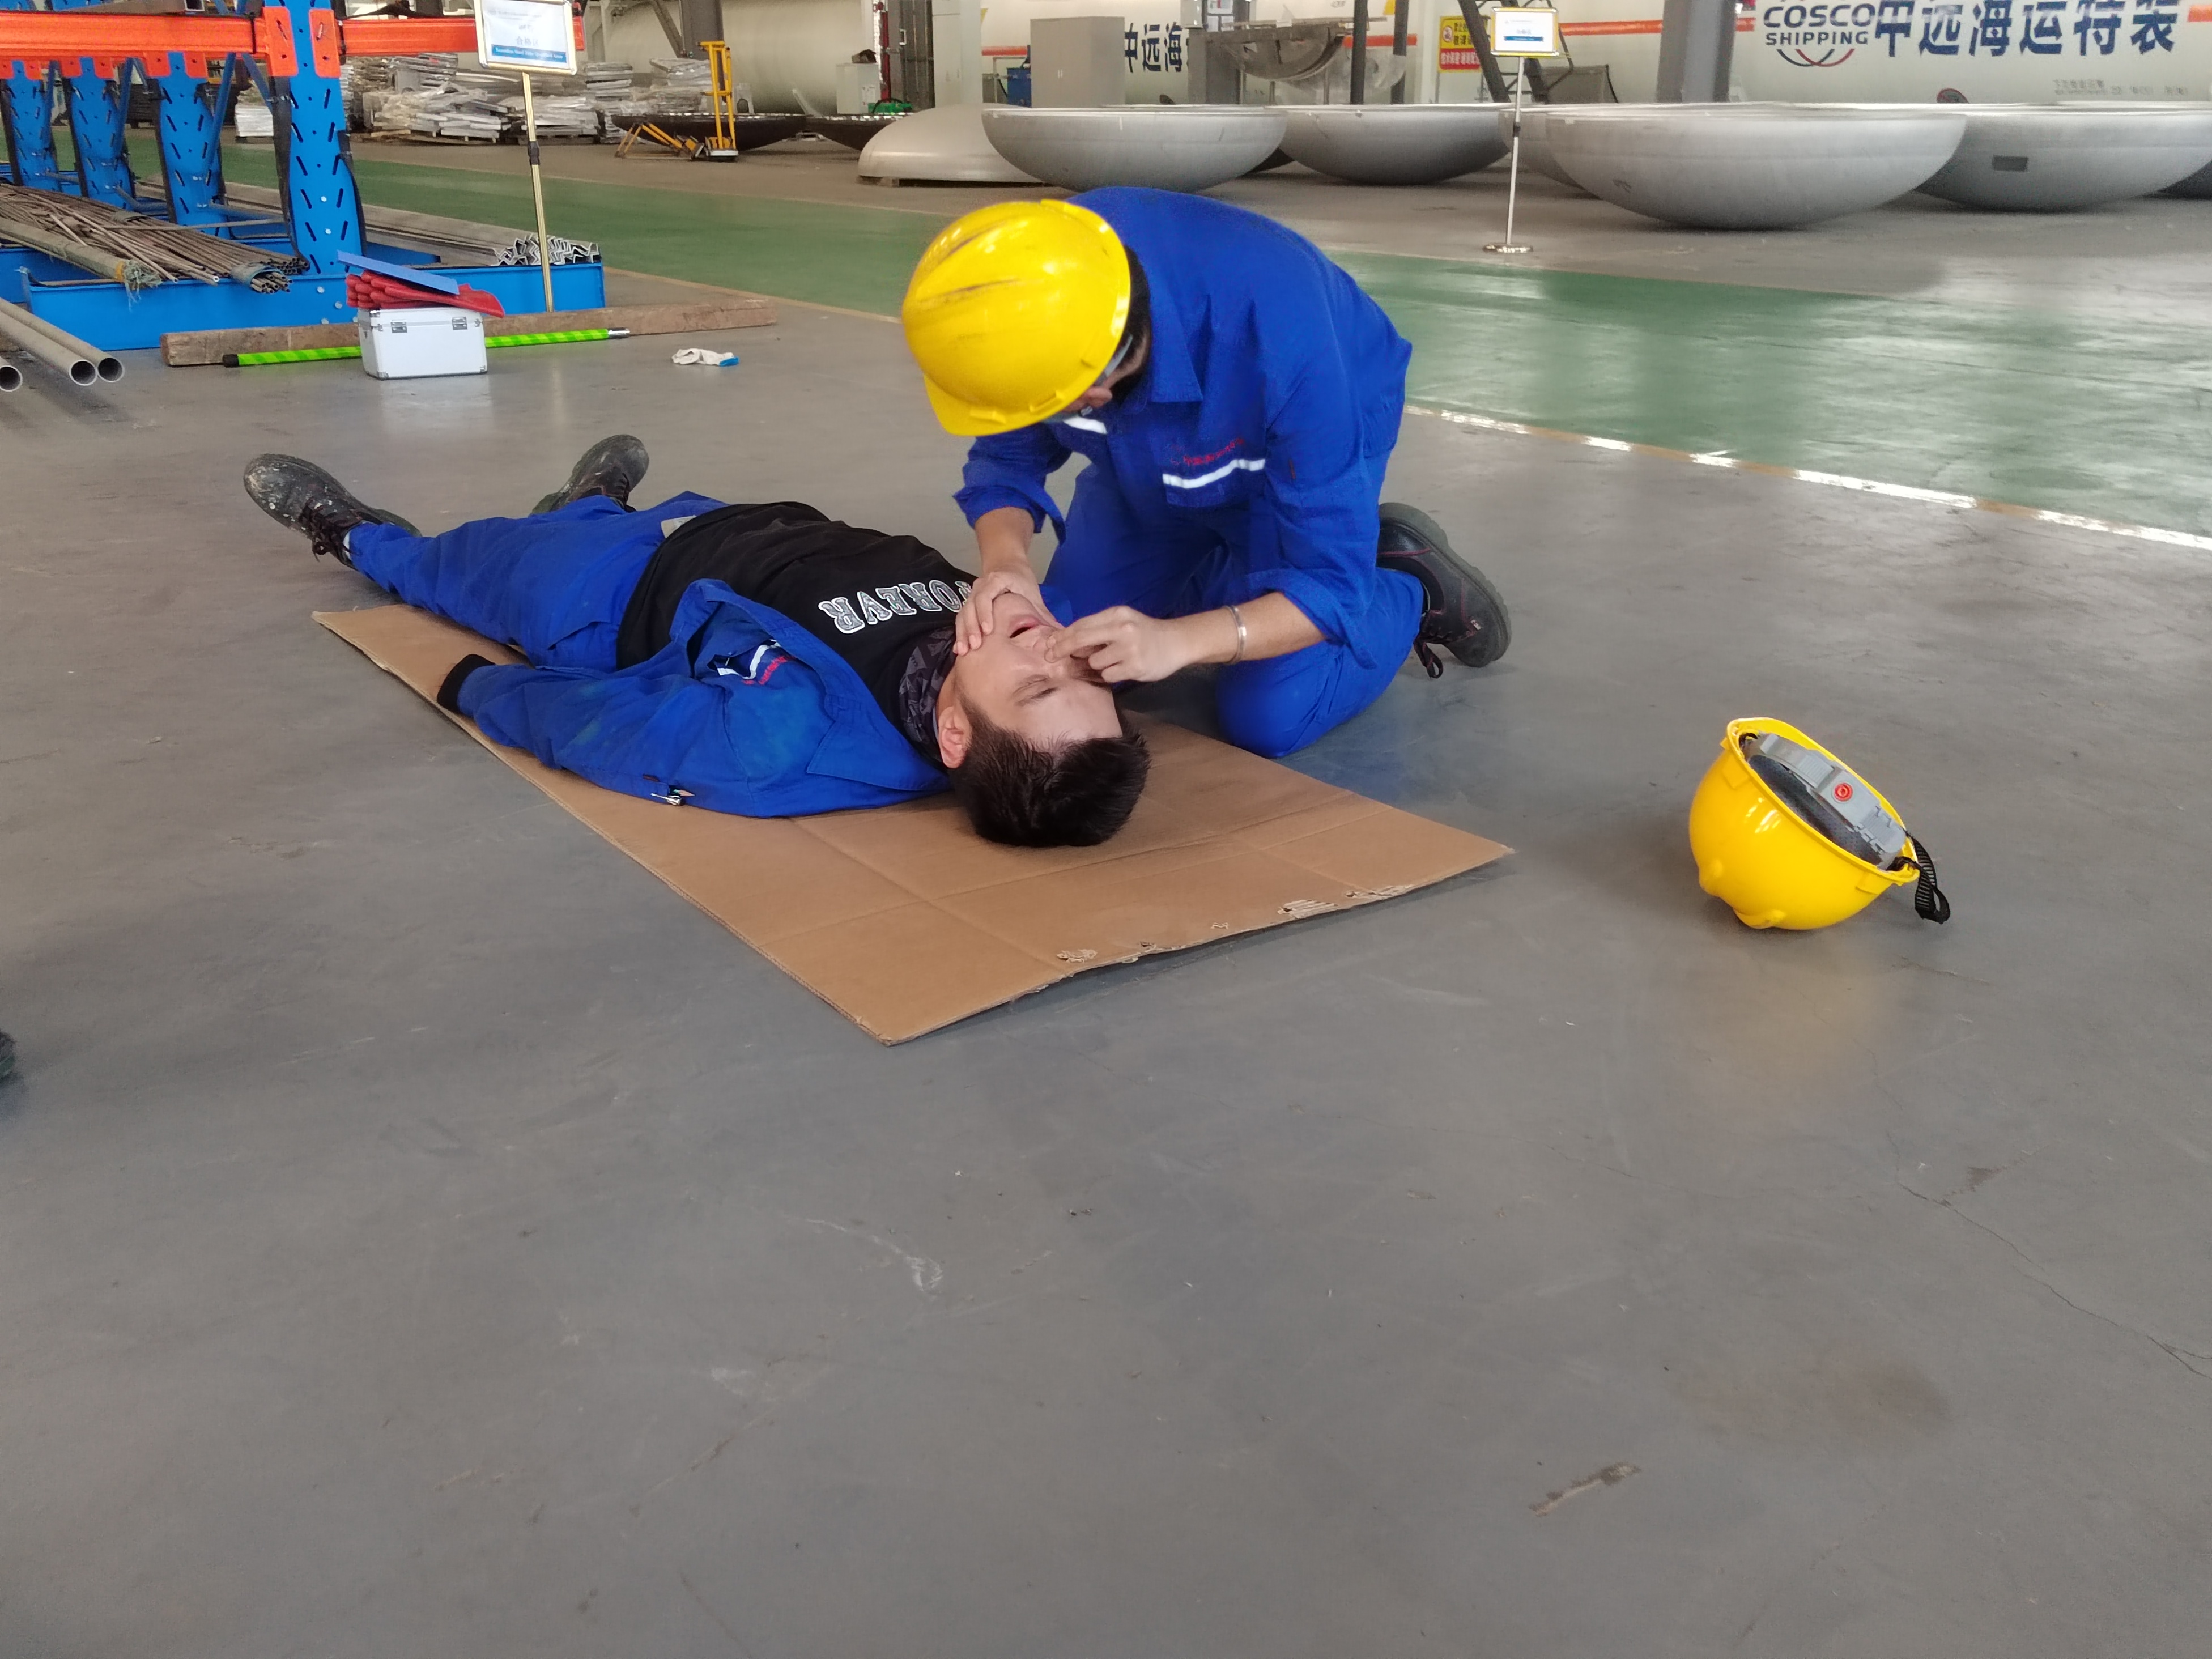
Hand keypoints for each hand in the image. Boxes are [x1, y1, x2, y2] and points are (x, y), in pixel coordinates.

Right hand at [951, 565, 1048, 655]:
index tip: (988, 631)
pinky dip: (960, 632)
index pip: (985, 596)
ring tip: (964, 651)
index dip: (985, 614)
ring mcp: (972, 594)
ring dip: (963, 632)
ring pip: (963, 613)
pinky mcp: (969, 604)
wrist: (1007, 565)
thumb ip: (1043, 615)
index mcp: (996, 580)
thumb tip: (1059, 635)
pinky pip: (961, 618)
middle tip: (975, 646)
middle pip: (970, 607)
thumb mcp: (1033, 595)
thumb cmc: (1021, 581)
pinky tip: (960, 649)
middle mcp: (980, 586)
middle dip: (971, 627)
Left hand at [1046, 606, 1195, 683]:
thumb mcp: (1122, 622)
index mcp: (1116, 614)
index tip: (1048, 644)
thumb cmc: (1144, 632)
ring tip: (1114, 660)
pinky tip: (1123, 668)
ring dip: (1097, 664)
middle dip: (1062, 649)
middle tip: (1050, 657)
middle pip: (1080, 640)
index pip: (1081, 625)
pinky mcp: (1135, 667)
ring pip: (1094, 662)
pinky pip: (1107, 675)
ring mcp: (1129, 649)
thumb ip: (1098, 629)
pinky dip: (1110, 674)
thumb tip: (1066, 641)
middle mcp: (1122, 629)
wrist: (1176, 642)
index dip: (1062, 636)